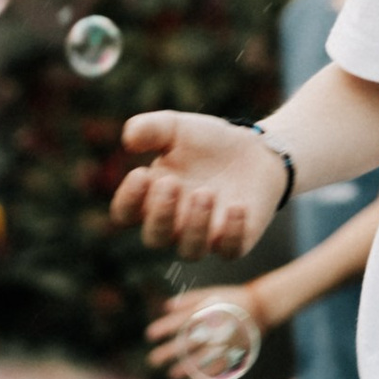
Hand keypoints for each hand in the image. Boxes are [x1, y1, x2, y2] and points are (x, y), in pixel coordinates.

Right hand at [112, 114, 286, 261]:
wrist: (253, 148)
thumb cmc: (205, 142)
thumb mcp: (176, 127)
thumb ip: (150, 129)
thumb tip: (129, 139)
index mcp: (152, 199)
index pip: (126, 213)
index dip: (128, 200)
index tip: (141, 173)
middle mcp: (174, 224)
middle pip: (155, 238)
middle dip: (160, 214)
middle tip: (172, 183)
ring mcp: (205, 236)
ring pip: (190, 251)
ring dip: (195, 225)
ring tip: (205, 193)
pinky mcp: (236, 240)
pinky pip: (230, 250)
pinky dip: (232, 233)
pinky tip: (237, 207)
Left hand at [144, 274, 280, 376]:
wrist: (261, 306)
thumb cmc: (232, 299)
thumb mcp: (211, 293)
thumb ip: (188, 300)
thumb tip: (166, 307)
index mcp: (206, 312)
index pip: (179, 321)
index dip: (163, 328)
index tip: (149, 336)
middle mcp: (212, 328)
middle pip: (186, 343)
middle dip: (168, 353)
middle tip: (153, 361)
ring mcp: (223, 342)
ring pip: (200, 359)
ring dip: (184, 369)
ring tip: (171, 376)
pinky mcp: (234, 353)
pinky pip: (217, 369)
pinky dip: (203, 378)